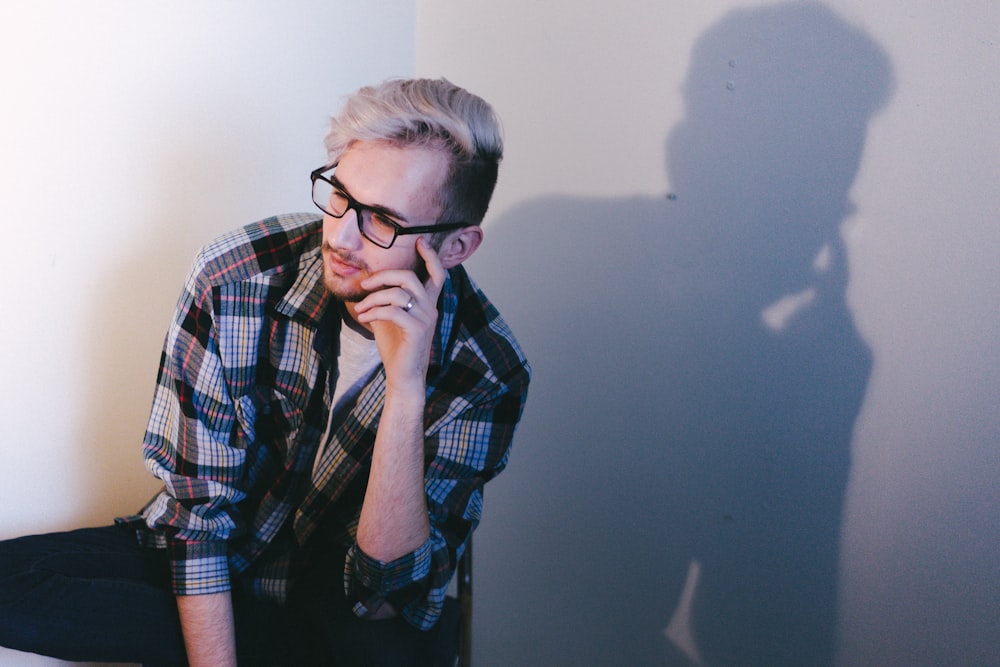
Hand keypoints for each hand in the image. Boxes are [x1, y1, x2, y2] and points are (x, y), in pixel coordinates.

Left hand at [353, 238, 446, 393]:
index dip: (430, 255)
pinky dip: (373, 312)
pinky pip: (392, 311)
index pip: (437, 274)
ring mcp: (425, 318)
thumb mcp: (388, 318)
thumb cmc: (396, 346)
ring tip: (360, 308)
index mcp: (428, 303)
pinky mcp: (416, 330)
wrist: (403, 375)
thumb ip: (383, 299)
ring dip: (373, 298)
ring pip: (398, 293)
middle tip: (365, 285)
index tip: (419, 240)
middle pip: (410, 277)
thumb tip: (365, 282)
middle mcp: (431, 308)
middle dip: (383, 276)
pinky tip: (363, 318)